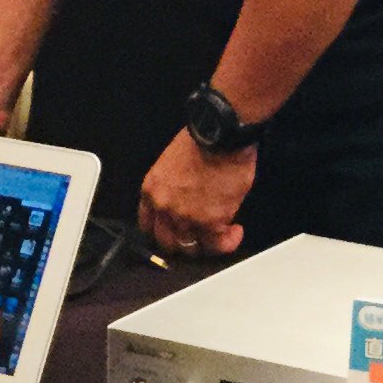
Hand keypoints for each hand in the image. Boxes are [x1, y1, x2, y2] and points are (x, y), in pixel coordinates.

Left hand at [139, 130, 253, 262]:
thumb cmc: (201, 139)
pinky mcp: (212, 222)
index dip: (162, 231)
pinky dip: (228, 241)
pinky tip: (235, 232)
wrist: (221, 134)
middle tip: (198, 237)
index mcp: (152, 190)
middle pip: (168, 242)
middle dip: (183, 242)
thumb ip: (172, 187)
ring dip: (206, 244)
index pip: (147, 225)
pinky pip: (219, 244)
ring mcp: (187, 218)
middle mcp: (165, 208)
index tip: (173, 231)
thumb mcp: (171, 162)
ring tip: (219, 236)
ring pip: (192, 248)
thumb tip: (184, 199)